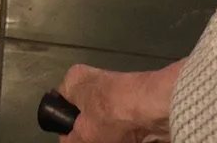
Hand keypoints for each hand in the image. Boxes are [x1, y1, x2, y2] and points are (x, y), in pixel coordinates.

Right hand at [54, 62, 180, 142]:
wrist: (156, 111)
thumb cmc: (111, 113)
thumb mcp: (84, 134)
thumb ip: (71, 140)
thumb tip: (69, 142)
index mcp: (75, 80)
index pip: (59, 103)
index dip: (64, 124)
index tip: (71, 138)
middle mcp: (94, 82)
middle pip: (84, 117)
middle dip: (87, 135)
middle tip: (93, 142)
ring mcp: (117, 95)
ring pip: (105, 124)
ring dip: (105, 138)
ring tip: (111, 140)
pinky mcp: (136, 106)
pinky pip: (123, 127)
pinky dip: (122, 137)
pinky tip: (126, 141)